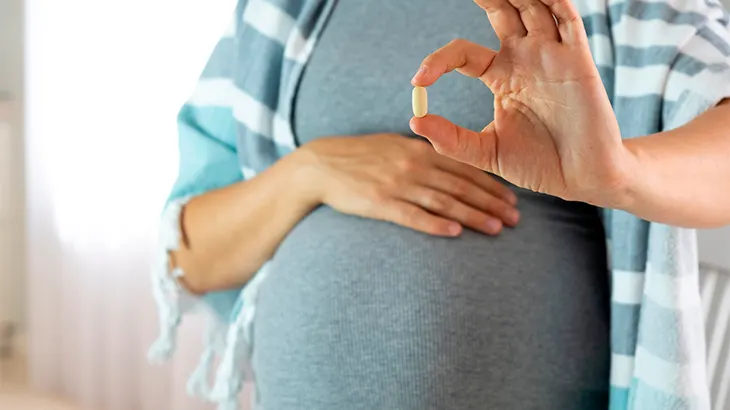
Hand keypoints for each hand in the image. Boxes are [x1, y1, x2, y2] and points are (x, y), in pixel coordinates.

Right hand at [298, 133, 519, 236]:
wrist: (321, 165)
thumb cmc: (360, 158)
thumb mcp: (395, 147)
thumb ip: (423, 156)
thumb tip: (449, 169)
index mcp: (419, 150)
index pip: (464, 168)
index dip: (490, 184)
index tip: (511, 198)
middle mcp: (413, 165)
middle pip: (461, 186)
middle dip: (491, 202)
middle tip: (516, 219)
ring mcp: (397, 184)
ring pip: (444, 201)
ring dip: (473, 215)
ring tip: (497, 228)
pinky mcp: (380, 202)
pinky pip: (413, 215)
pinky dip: (435, 223)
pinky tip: (454, 232)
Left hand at [409, 0, 633, 206]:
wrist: (581, 178)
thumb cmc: (538, 164)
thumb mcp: (486, 153)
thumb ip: (452, 140)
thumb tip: (414, 121)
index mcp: (501, 77)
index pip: (463, 54)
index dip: (438, 62)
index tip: (418, 81)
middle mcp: (525, 59)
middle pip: (502, 13)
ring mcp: (551, 56)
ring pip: (533, 7)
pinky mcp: (577, 60)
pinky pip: (567, 21)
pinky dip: (553, 2)